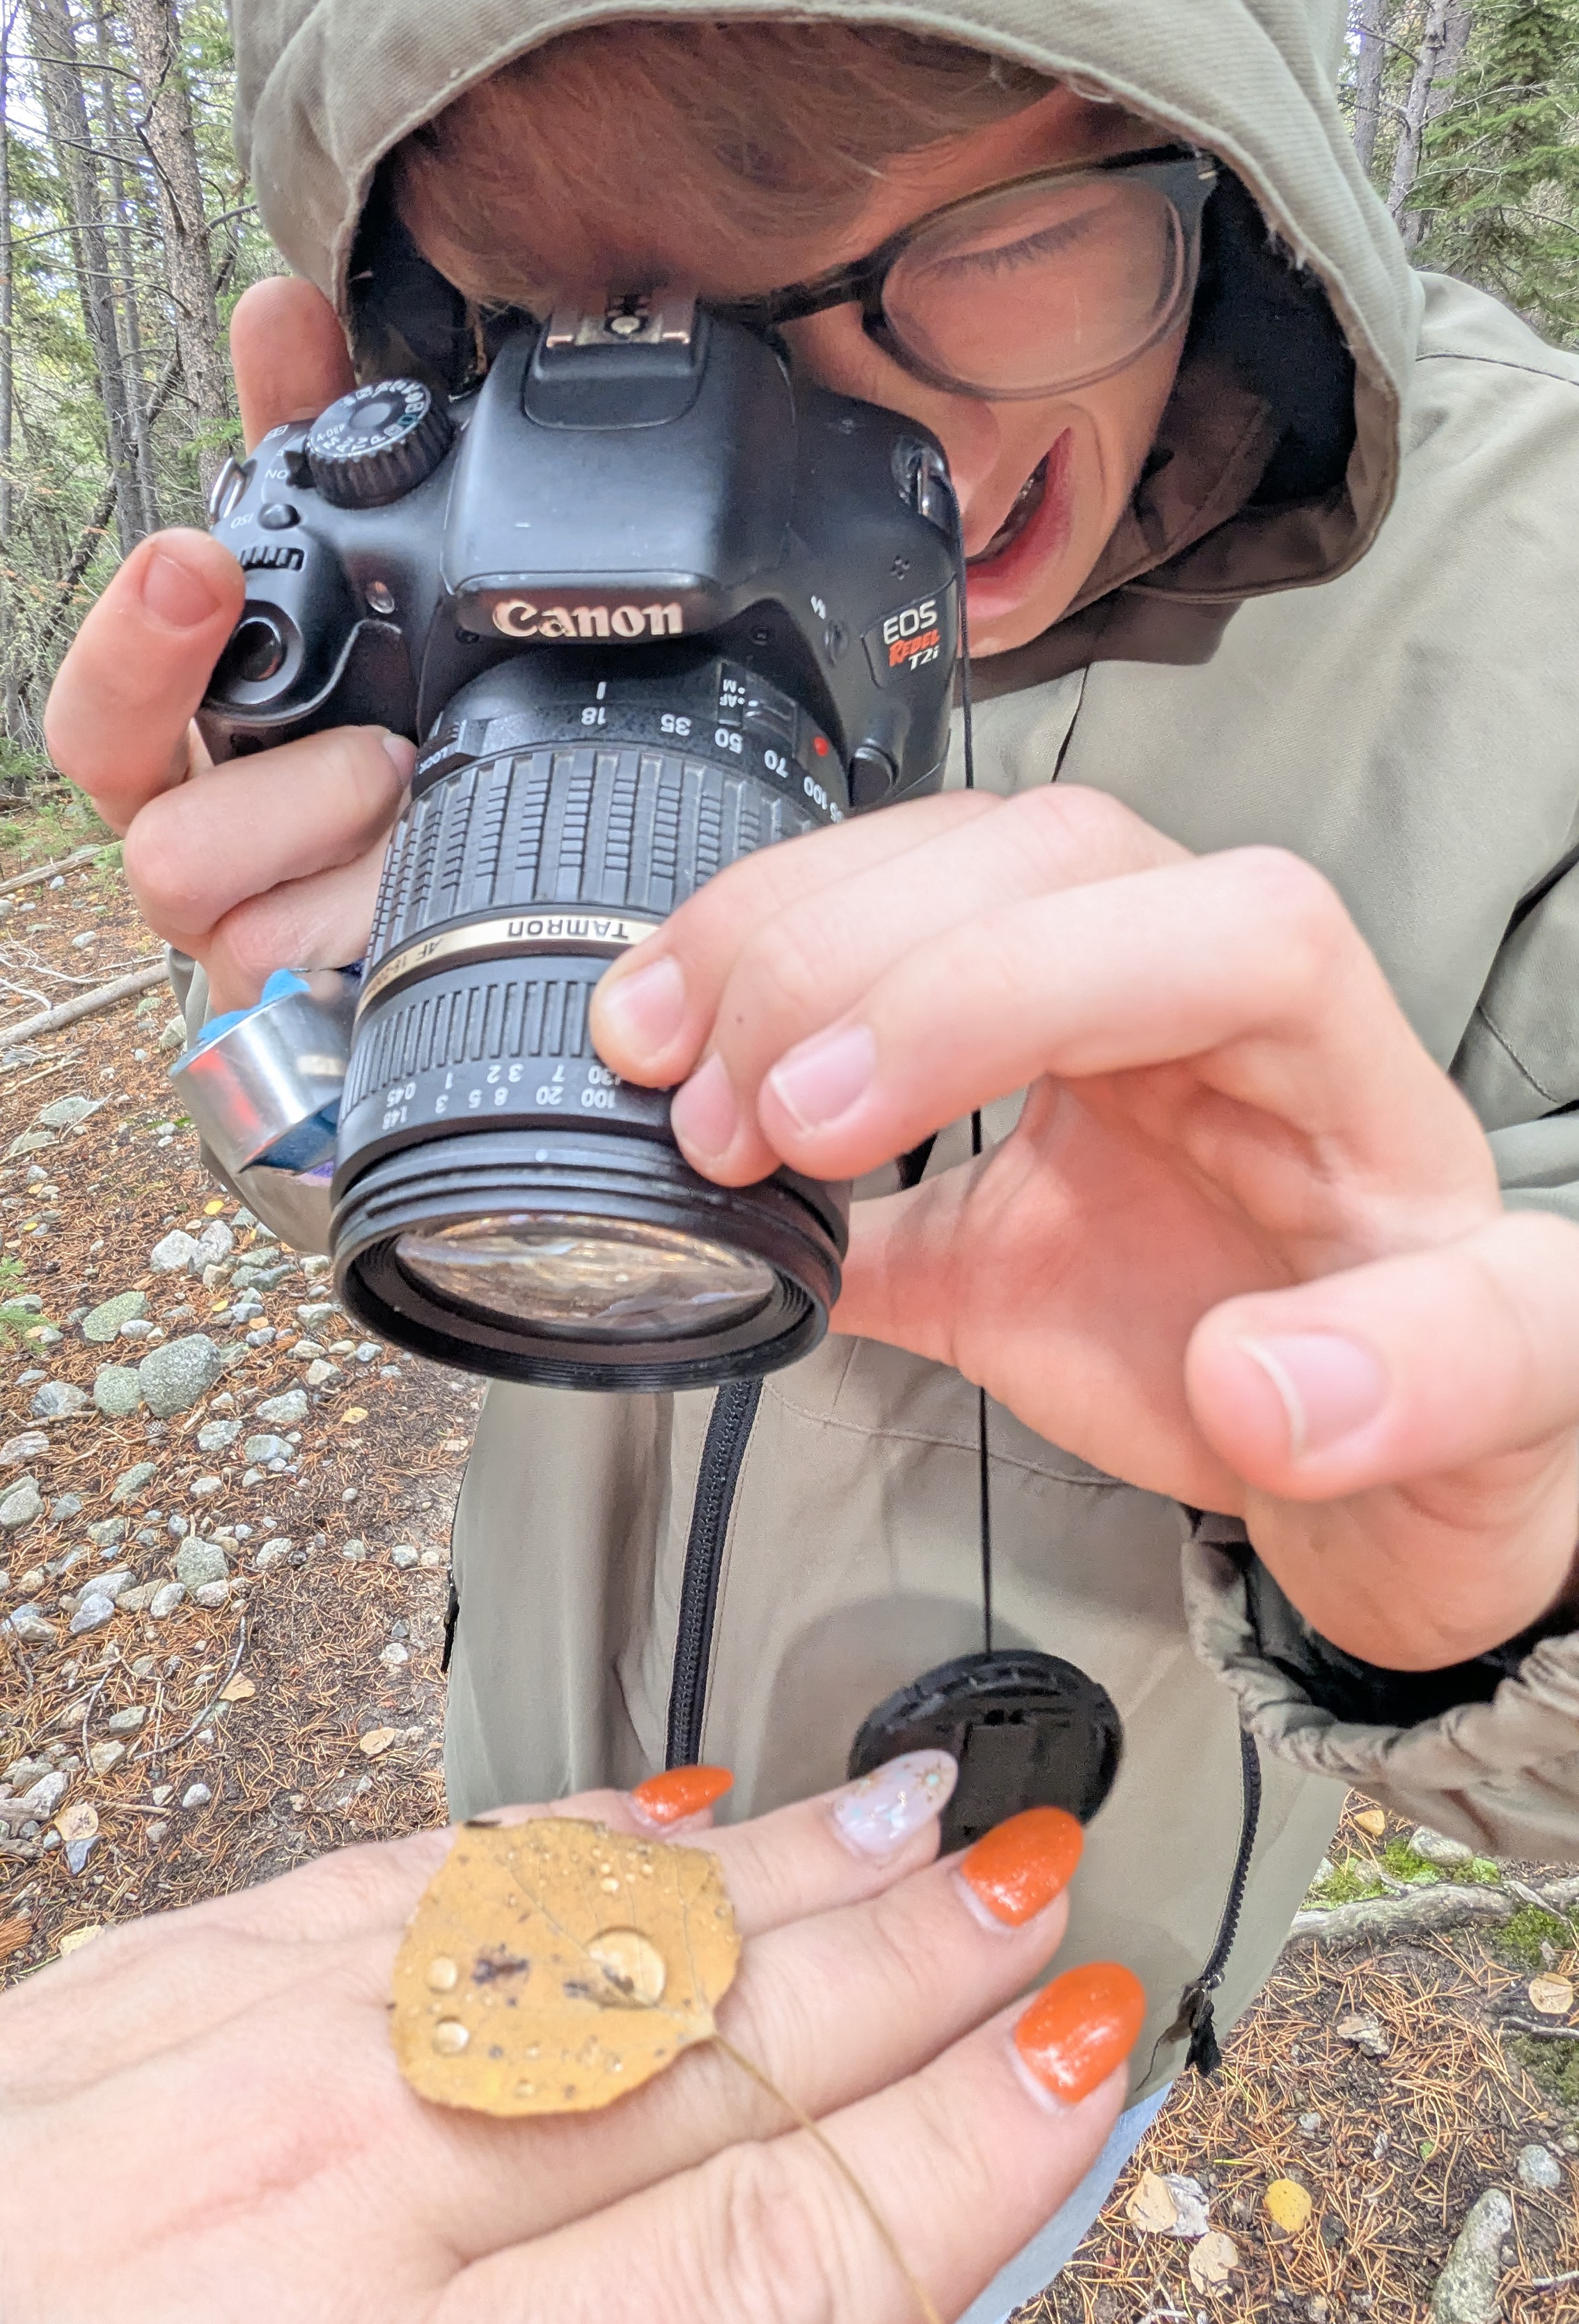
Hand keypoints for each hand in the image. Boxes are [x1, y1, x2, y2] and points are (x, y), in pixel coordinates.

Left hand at [0, 1768, 1135, 2323]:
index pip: (785, 2255)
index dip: (975, 2144)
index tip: (1089, 2053)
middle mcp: (323, 2250)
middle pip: (709, 2066)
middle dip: (914, 1970)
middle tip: (1049, 1883)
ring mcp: (203, 2098)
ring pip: (571, 1939)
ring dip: (770, 1880)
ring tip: (911, 1820)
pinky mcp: (111, 2014)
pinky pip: (385, 1893)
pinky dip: (545, 1850)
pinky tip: (650, 1814)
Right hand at [44, 281, 411, 1011]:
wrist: (432, 923)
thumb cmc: (362, 752)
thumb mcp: (346, 588)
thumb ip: (306, 449)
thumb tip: (283, 305)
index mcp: (177, 732)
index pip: (98, 681)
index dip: (133, 614)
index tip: (193, 550)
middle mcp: (182, 830)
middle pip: (103, 759)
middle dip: (162, 669)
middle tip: (237, 611)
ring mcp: (227, 927)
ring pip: (184, 866)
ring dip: (302, 801)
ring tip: (401, 768)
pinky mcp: (291, 1000)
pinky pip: (288, 964)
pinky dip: (356, 903)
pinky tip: (416, 864)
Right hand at [590, 788, 1578, 1671]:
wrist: (1374, 1462)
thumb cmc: (1444, 1408)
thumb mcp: (1503, 1408)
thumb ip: (1435, 1377)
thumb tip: (1271, 1383)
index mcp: (1338, 1052)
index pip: (1211, 923)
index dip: (1008, 982)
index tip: (849, 1118)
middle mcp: (1208, 1002)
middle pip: (1034, 860)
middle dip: (849, 959)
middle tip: (731, 1113)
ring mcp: (1087, 1043)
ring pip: (936, 878)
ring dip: (773, 948)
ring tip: (666, 1067)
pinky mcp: (991, 1128)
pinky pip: (861, 1015)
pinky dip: (749, 1032)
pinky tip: (668, 1086)